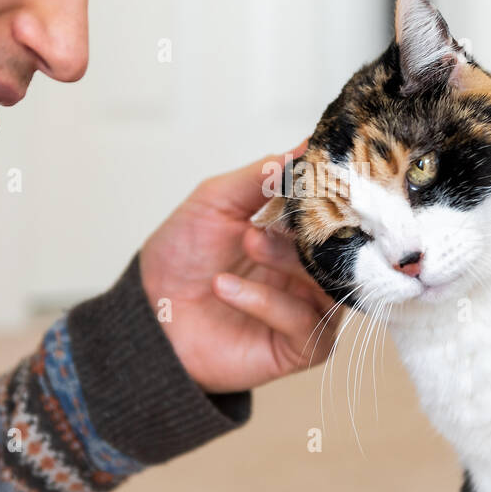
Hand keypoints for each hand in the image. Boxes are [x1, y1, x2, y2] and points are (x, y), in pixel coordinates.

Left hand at [138, 140, 340, 391]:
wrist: (148, 314)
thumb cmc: (181, 256)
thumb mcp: (216, 200)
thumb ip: (262, 174)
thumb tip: (307, 144)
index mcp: (300, 233)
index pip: (340, 211)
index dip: (335, 192)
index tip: (325, 172)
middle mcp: (313, 269)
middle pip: (341, 246)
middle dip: (310, 227)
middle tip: (270, 214)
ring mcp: (311, 308)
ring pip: (329, 283)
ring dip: (285, 260)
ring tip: (247, 243)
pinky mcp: (301, 347)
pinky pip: (305, 324)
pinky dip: (268, 302)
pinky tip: (226, 288)